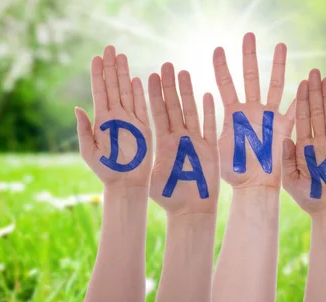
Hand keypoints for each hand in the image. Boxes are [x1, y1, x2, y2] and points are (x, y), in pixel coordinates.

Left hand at [75, 46, 152, 187]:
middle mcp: (116, 116)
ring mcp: (130, 120)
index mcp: (101, 120)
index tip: (96, 57)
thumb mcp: (88, 151)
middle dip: (111, 66)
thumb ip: (83, 129)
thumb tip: (77, 108)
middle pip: (113, 86)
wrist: (126, 183)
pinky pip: (142, 106)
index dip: (98, 74)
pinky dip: (139, 92)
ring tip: (121, 56)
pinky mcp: (144, 126)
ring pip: (127, 91)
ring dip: (124, 73)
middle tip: (110, 47)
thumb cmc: (105, 170)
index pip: (99, 91)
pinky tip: (137, 79)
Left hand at [148, 63, 219, 214]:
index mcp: (163, 142)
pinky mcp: (209, 150)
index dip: (153, 94)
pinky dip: (208, 112)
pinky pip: (209, 128)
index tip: (148, 75)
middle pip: (173, 107)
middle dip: (170, 86)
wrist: (191, 211)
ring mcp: (195, 142)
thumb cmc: (168, 196)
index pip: (156, 113)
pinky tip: (207, 94)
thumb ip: (135, 159)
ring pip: (191, 112)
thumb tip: (116, 149)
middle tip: (166, 65)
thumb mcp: (147, 175)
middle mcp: (179, 138)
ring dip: (187, 92)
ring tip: (183, 72)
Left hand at [213, 33, 294, 188]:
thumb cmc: (231, 173)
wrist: (253, 188)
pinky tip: (306, 79)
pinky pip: (294, 109)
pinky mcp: (284, 128)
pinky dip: (300, 95)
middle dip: (249, 56)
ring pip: (274, 85)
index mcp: (232, 114)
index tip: (217, 48)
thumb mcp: (213, 151)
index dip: (221, 67)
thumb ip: (208, 133)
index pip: (225, 84)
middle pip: (250, 77)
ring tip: (281, 44)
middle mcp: (251, 111)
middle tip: (249, 35)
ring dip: (278, 65)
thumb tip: (193, 116)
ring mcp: (268, 117)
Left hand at [282, 70, 325, 214]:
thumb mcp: (290, 179)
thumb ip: (287, 160)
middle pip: (315, 111)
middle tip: (314, 71)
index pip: (301, 118)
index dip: (301, 100)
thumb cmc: (307, 198)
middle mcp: (317, 141)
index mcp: (302, 146)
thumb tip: (285, 140)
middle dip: (314, 92)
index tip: (300, 83)